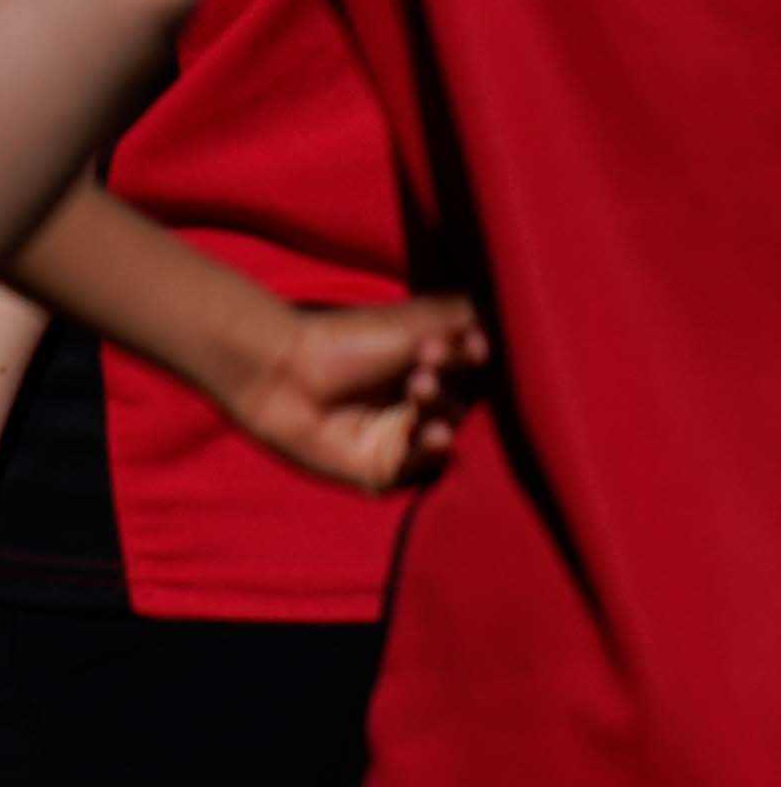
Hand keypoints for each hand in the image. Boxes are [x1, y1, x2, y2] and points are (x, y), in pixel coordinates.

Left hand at [219, 291, 486, 494]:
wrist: (281, 369)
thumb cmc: (342, 340)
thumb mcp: (410, 321)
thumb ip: (460, 316)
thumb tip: (505, 323)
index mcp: (424, 372)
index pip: (471, 377)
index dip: (474, 365)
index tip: (469, 347)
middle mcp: (414, 407)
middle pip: (460, 405)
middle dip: (450, 384)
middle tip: (425, 363)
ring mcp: (397, 439)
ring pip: (444, 434)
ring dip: (441, 412)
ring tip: (420, 389)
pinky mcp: (380, 469)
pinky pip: (419, 470)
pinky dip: (432, 453)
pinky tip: (436, 434)